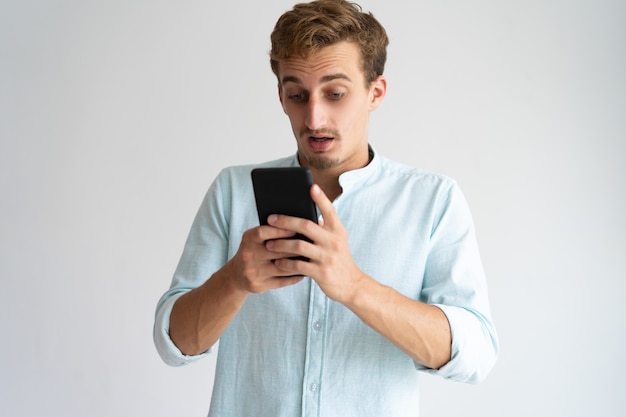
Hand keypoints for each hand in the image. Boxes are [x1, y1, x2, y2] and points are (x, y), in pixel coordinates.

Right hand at [227, 224, 305, 293]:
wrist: (236, 275)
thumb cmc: (253, 251)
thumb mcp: (254, 239)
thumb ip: (270, 232)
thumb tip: (297, 228)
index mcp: (248, 240)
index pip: (263, 232)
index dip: (279, 230)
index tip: (295, 229)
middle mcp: (248, 255)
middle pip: (276, 251)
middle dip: (295, 248)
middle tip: (310, 246)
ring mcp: (252, 272)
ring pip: (281, 267)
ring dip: (298, 264)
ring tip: (310, 260)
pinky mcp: (258, 285)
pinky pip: (281, 281)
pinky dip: (294, 277)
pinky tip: (304, 273)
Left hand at [266, 184, 365, 302]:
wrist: (351, 285)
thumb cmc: (338, 258)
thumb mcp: (336, 240)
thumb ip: (323, 228)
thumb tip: (299, 216)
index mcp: (338, 230)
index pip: (329, 210)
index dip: (321, 198)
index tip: (311, 187)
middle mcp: (334, 241)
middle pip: (306, 225)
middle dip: (285, 221)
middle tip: (270, 219)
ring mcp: (328, 257)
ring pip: (298, 245)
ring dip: (280, 244)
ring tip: (269, 244)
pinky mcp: (321, 273)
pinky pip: (298, 265)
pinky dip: (285, 263)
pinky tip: (278, 262)